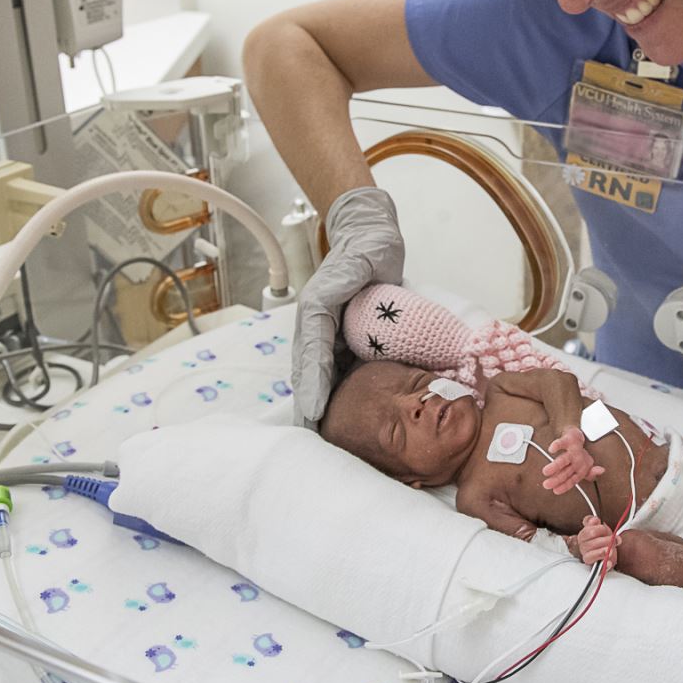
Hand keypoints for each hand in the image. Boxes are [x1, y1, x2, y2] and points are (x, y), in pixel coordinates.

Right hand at [291, 188, 404, 425]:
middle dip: (310, 408)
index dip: (313, 386)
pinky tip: (345, 421)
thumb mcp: (353, 264)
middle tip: (313, 442)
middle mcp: (316, 329)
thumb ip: (335, 289)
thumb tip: (319, 313)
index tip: (313, 413)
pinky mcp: (344, 342)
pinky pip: (338, 374)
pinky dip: (336, 397)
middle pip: (310, 375)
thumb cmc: (364, 250)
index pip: (312, 356)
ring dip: (321, 409)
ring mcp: (329, 337)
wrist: (372, 239)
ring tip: (325, 442)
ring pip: (322, 379)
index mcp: (314, 312)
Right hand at [541, 426, 604, 493]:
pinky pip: (562, 443)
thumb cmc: (580, 453)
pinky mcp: (568, 440)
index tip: (555, 491)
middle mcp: (577, 460)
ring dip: (555, 465)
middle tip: (546, 484)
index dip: (564, 486)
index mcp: (581, 469)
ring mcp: (573, 451)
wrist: (579, 435)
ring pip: (563, 459)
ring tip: (546, 471)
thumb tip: (601, 471)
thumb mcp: (586, 466)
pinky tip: (551, 449)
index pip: (572, 480)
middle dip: (556, 479)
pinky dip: (557, 445)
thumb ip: (590, 473)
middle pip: (566, 472)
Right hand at [571, 515, 618, 568]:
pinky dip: (604, 565)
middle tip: (613, 539)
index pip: (587, 531)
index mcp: (583, 536)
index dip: (599, 529)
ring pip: (592, 554)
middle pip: (591, 541)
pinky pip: (597, 568)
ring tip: (612, 549)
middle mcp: (583, 546)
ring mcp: (587, 557)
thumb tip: (594, 520)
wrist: (610, 552)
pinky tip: (609, 562)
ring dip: (605, 550)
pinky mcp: (595, 568)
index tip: (605, 528)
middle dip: (605, 539)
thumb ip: (594, 522)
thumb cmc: (604, 539)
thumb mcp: (600, 528)